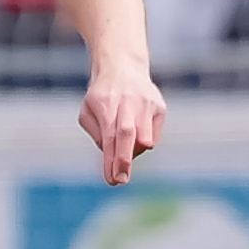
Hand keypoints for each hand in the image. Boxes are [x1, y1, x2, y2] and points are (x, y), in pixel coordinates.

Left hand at [79, 62, 165, 185]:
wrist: (123, 67)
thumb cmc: (101, 96)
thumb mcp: (88, 111)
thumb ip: (97, 133)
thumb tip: (111, 153)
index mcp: (106, 104)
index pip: (109, 137)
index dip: (111, 160)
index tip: (111, 180)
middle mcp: (128, 102)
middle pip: (128, 135)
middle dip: (124, 160)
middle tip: (120, 180)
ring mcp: (147, 104)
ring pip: (145, 139)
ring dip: (134, 152)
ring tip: (124, 148)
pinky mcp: (160, 107)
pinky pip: (153, 136)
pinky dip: (143, 142)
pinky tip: (135, 132)